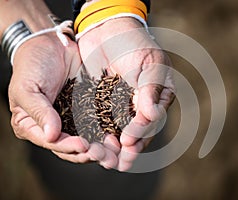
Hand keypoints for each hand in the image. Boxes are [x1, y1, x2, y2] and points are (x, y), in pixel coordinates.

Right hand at [8, 33, 117, 166]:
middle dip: (90, 153)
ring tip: (115, 150)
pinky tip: (119, 134)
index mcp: (35, 126)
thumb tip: (51, 137)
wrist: (52, 43)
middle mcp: (56, 127)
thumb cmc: (32, 65)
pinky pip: (100, 122)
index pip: (53, 143)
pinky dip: (109, 130)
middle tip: (105, 156)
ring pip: (90, 138)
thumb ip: (39, 112)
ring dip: (103, 147)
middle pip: (73, 147)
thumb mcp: (28, 89)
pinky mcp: (89, 109)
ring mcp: (74, 119)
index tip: (83, 145)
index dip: (68, 147)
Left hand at [78, 18, 174, 170]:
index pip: (151, 119)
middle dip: (128, 148)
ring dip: (114, 147)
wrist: (108, 30)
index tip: (129, 140)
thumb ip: (150, 90)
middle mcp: (141, 104)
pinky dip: (99, 135)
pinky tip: (94, 146)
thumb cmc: (134, 43)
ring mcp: (122, 105)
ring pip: (119, 131)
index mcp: (157, 96)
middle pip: (137, 131)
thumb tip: (153, 115)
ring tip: (107, 161)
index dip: (141, 131)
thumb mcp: (149, 64)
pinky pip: (102, 122)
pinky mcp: (103, 103)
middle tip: (119, 163)